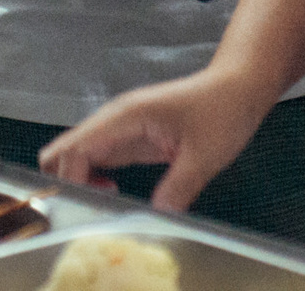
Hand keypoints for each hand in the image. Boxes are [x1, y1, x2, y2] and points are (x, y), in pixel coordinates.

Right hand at [41, 69, 270, 213]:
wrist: (239, 86)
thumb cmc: (223, 110)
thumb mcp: (205, 155)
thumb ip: (178, 188)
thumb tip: (155, 219)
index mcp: (126, 116)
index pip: (75, 149)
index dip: (69, 181)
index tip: (86, 210)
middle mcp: (115, 120)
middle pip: (65, 151)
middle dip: (65, 182)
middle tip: (89, 211)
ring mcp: (121, 129)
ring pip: (78, 157)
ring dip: (79, 184)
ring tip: (102, 209)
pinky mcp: (131, 139)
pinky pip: (97, 161)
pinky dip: (93, 181)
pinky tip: (112, 197)